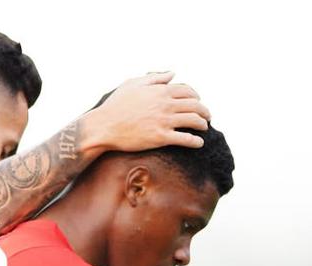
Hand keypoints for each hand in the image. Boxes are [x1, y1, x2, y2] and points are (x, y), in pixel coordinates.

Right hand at [81, 71, 210, 152]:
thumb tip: (172, 74)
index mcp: (161, 91)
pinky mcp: (161, 138)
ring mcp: (164, 121)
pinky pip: (185, 139)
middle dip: (205, 111)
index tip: (198, 102)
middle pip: (196, 106)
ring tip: (204, 128)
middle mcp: (166, 104)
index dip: (196, 97)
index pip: (188, 91)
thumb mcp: (133, 84)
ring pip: (194, 121)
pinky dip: (196, 141)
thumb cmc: (116, 105)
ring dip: (203, 124)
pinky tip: (199, 143)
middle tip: (207, 117)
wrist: (104, 127)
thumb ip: (155, 78)